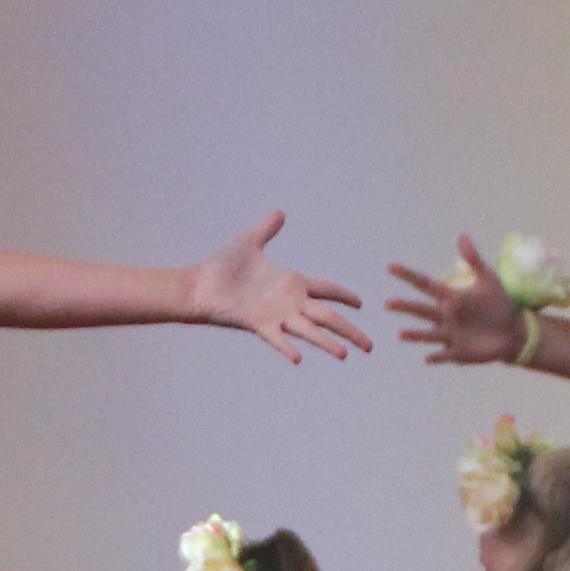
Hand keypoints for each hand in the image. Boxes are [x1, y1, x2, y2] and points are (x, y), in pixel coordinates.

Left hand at [188, 213, 373, 363]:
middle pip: (328, 317)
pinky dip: (287, 347)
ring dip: (327, 343)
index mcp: (292, 283)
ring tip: (344, 354)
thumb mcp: (249, 242)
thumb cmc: (222, 267)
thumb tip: (280, 213)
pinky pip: (276, 338)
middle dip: (349, 329)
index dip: (344, 296)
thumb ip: (267, 229)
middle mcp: (289, 303)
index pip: (326, 290)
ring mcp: (276, 316)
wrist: (198, 285)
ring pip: (309, 331)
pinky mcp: (258, 325)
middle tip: (370, 346)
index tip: (361, 304)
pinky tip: (299, 357)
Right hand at [380, 234, 528, 369]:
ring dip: (415, 335)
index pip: (425, 285)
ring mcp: (450, 336)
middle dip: (405, 307)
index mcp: (450, 298)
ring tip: (401, 333)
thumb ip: (473, 259)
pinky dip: (437, 357)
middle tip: (388, 303)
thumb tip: (461, 235)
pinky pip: (445, 355)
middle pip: (421, 311)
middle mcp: (445, 317)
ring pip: (429, 335)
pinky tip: (428, 357)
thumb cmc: (498, 303)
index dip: (408, 276)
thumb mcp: (488, 278)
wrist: (513, 330)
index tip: (391, 267)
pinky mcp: (458, 353)